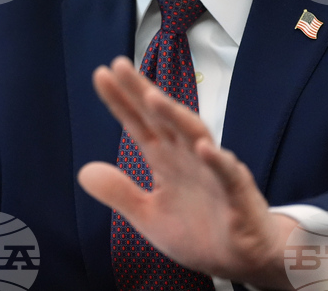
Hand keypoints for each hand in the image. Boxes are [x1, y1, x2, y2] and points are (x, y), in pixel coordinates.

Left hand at [77, 56, 295, 288]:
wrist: (244, 262)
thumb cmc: (200, 232)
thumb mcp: (149, 216)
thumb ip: (120, 193)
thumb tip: (83, 171)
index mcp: (166, 160)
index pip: (139, 123)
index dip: (121, 101)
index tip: (101, 74)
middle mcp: (188, 157)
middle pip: (163, 118)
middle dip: (141, 91)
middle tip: (119, 65)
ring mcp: (214, 172)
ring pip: (194, 135)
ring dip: (174, 116)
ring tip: (151, 97)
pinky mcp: (238, 195)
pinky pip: (228, 174)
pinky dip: (217, 161)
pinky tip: (202, 148)